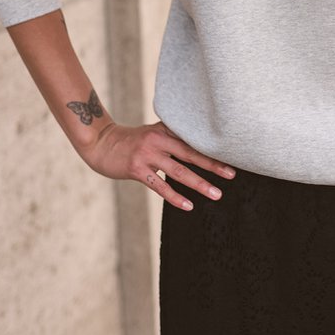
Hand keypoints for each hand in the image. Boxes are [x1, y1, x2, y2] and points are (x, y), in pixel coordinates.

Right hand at [80, 120, 235, 210]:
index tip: (232, 155)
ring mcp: (148, 154)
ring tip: (216, 194)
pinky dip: (175, 196)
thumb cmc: (132, 141)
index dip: (212, 148)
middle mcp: (159, 140)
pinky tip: (189, 205)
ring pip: (179, 171)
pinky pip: (160, 186)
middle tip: (232, 174)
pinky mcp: (137, 169)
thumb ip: (173, 137)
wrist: (101, 143)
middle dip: (213, 165)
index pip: (194, 140)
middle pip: (191, 153)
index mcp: (166, 130)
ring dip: (200, 183)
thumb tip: (198, 147)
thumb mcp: (153, 133)